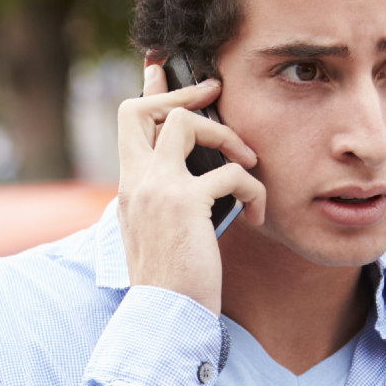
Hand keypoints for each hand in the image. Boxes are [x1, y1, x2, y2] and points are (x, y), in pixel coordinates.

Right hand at [116, 62, 265, 313]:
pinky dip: (255, 189)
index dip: (147, 91)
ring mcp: (157, 189)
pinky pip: (232, 171)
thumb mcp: (159, 233)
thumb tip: (196, 181)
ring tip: (249, 162)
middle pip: (143, 108)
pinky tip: (258, 215)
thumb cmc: (169, 282)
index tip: (159, 69)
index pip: (128, 122)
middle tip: (216, 92)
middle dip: (183, 92)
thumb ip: (166, 201)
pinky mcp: (187, 203)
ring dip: (227, 136)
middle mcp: (135, 182)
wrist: (164, 317)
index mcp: (128, 187)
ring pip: (187, 122)